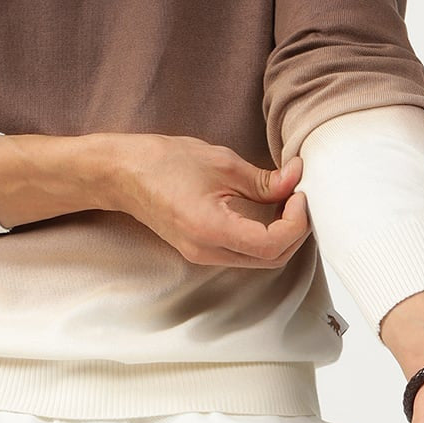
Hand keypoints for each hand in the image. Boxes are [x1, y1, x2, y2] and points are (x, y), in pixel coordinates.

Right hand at [117, 136, 311, 267]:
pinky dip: (263, 235)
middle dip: (294, 231)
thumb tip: (296, 179)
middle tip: (299, 197)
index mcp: (212, 231)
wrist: (122, 173)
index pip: (272, 245)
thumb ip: (263, 180)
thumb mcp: (221, 163)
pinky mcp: (201, 249)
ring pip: (259, 259)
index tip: (300, 194)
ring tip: (286, 200)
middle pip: (271, 259)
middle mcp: (208, 252)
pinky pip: (244, 252)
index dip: (296, 223)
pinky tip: (266, 209)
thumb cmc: (164, 163)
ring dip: (280, 235)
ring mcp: (203, 255)